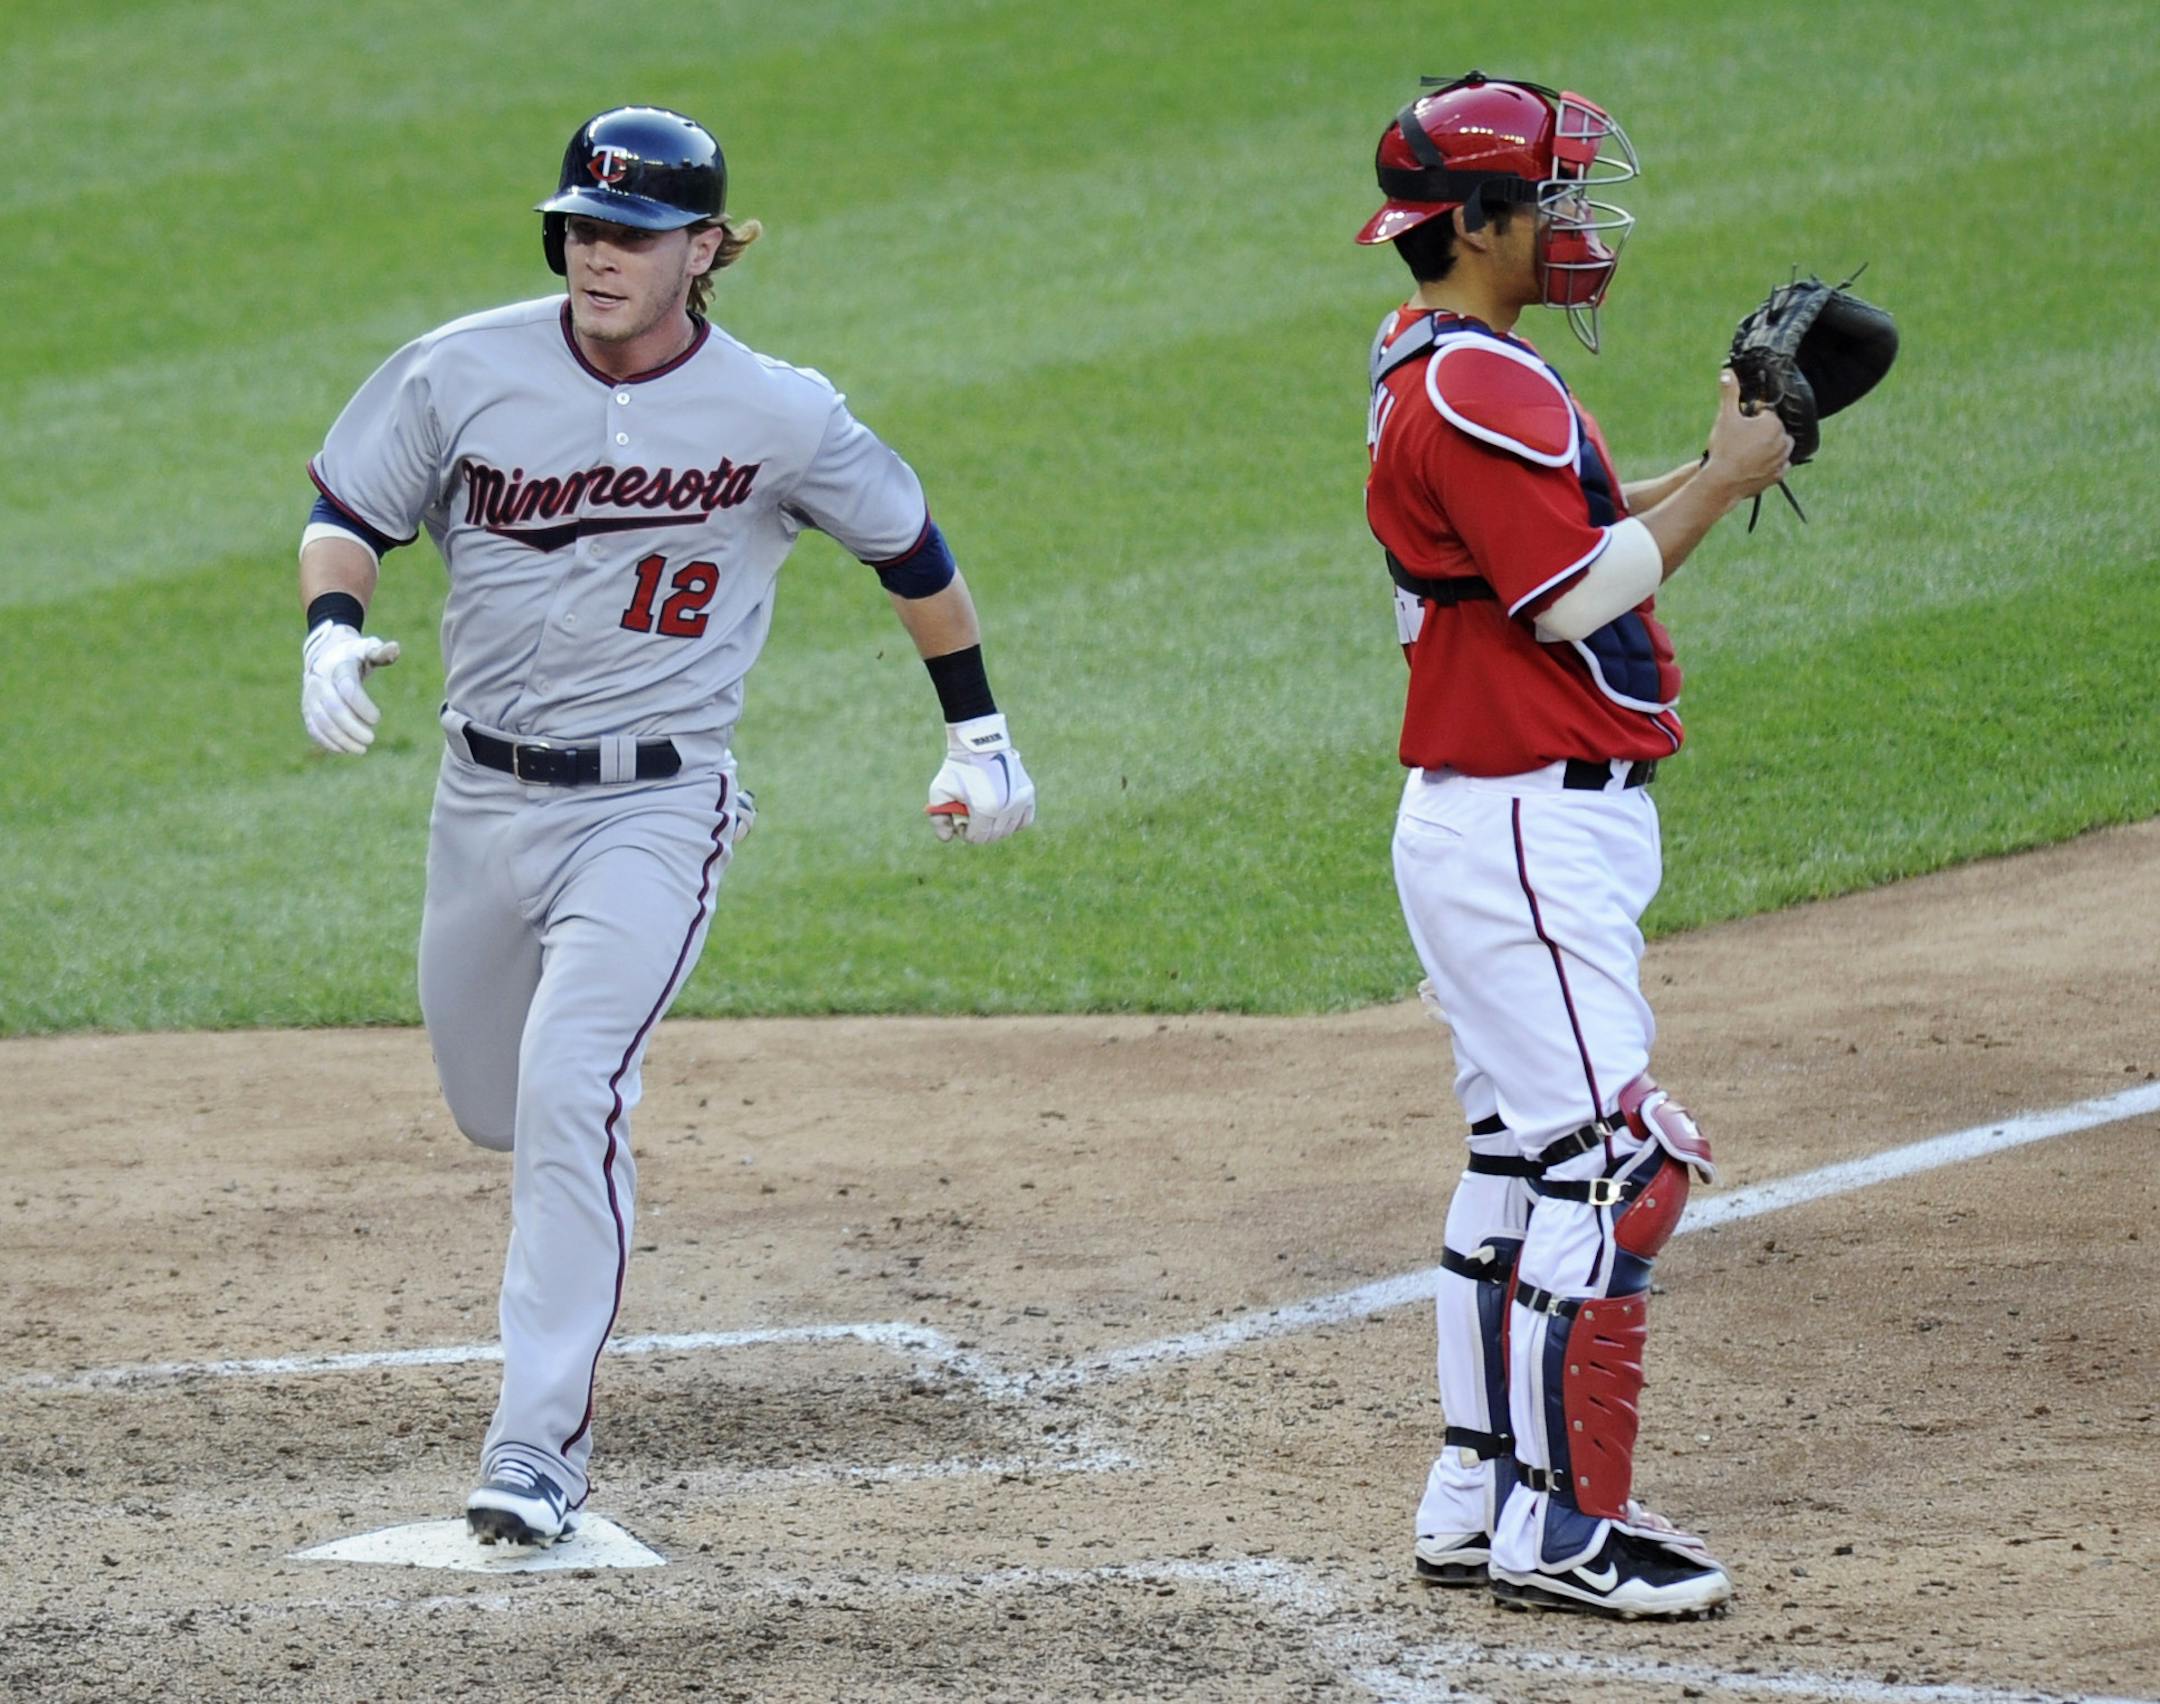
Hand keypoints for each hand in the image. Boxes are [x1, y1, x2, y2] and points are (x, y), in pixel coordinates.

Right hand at [301, 621, 400, 754]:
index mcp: (338, 667)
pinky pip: (313, 727)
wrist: (324, 654)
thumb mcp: (367, 648)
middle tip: (370, 739)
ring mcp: (311, 696)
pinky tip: (344, 750)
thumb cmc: (353, 654)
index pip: (347, 689)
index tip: (377, 719)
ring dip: (341, 739)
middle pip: (333, 709)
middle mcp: (320, 682)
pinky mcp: (307, 708)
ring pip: (322, 721)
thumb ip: (381, 652)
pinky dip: (327, 741)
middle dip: (352, 727)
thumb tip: (395, 648)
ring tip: (361, 750)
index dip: (362, 706)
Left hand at [925, 714, 1034, 843]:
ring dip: (995, 826)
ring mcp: (1020, 800)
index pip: (978, 837)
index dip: (965, 832)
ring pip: (1009, 830)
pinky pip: (1025, 820)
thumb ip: (939, 819)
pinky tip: (1001, 812)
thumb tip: (947, 838)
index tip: (960, 819)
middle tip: (970, 815)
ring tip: (983, 810)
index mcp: (986, 809)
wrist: (980, 743)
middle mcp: (1007, 807)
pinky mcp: (1028, 792)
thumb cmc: (958, 767)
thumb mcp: (940, 791)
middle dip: (979, 830)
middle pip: (994, 836)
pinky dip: (1013, 821)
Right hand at [1702, 367, 1794, 501]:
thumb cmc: (1724, 448)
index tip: (1738, 425)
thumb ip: (1730, 393)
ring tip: (1747, 452)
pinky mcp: (1778, 475)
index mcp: (1773, 423)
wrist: (1721, 483)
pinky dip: (1770, 463)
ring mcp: (1782, 459)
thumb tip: (1728, 372)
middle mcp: (1783, 440)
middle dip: (1759, 431)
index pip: (1764, 412)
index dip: (1749, 415)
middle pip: (1772, 428)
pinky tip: (1755, 464)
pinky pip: (1779, 465)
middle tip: (1740, 440)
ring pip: (1777, 446)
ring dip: (1767, 446)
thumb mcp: (1725, 417)